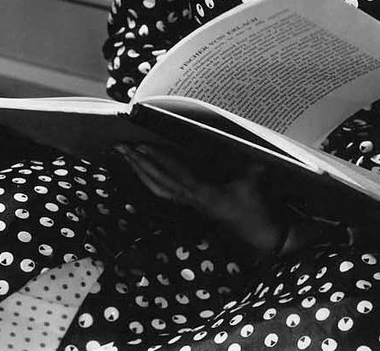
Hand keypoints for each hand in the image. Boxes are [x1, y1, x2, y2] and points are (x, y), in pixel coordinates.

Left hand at [116, 144, 289, 256]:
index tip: (143, 145)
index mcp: (206, 193)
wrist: (259, 234)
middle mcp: (193, 199)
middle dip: (139, 163)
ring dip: (139, 170)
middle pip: (159, 181)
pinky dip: (148, 180)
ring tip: (124, 154)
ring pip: (157, 188)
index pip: (177, 174)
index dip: (159, 159)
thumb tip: (247, 145)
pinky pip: (163, 192)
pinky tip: (139, 169)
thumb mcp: (256, 182)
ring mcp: (189, 203)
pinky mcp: (190, 204)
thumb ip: (249, 166)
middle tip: (121, 146)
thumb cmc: (257, 207)